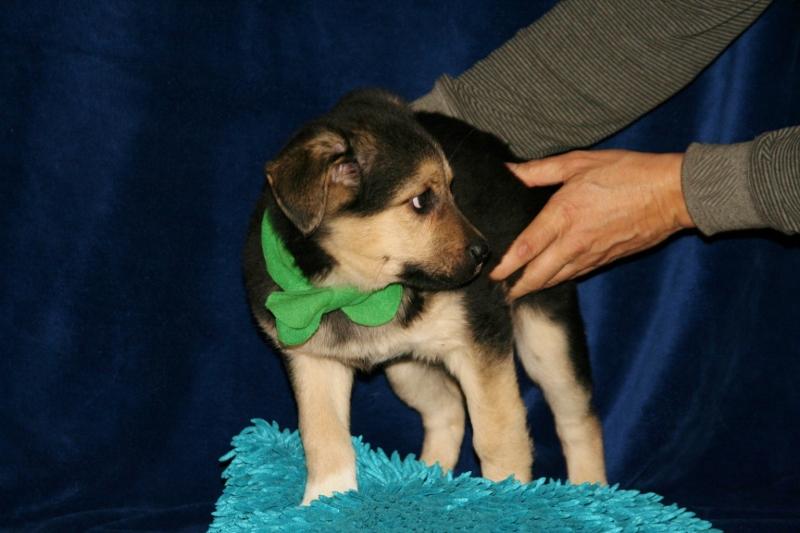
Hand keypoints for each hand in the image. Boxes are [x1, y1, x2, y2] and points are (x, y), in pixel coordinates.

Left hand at [490, 150, 693, 298]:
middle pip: (537, 276)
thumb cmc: (627, 173)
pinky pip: (575, 275)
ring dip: (536, 287)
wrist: (672, 194)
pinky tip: (551, 279)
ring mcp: (591, 255)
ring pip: (556, 280)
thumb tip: (509, 171)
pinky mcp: (605, 260)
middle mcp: (574, 241)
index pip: (525, 249)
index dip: (505, 266)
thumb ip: (539, 170)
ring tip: (519, 290)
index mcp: (563, 215)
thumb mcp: (579, 162)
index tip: (492, 274)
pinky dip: (559, 280)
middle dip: (517, 287)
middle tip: (501, 291)